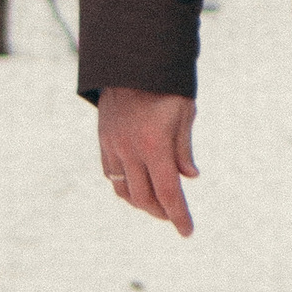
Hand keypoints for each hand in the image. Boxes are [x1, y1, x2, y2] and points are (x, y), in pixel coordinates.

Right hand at [99, 87, 198, 236]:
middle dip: (161, 212)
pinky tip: (137, 187)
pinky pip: (111, 174)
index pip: (168, 192)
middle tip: (175, 217)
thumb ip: (184, 148)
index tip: (187, 231)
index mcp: (155, 145)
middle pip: (144, 198)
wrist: (129, 60)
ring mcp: (112, 146)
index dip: (179, 215)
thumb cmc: (165, 84)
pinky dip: (125, 187)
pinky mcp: (103, 140)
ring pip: (124, 190)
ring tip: (158, 205)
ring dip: (142, 203)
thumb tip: (189, 178)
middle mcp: (130, 150)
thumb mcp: (184, 112)